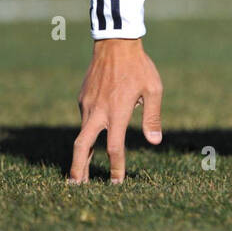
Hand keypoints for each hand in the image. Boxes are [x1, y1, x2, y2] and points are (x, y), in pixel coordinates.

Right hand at [69, 38, 162, 184]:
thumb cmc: (139, 66)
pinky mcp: (82, 98)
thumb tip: (154, 141)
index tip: (117, 182)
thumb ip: (151, 117)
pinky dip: (87, 131)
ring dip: (81, 154)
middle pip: (82, 147)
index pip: (114, 147)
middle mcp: (98, 111)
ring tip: (80, 172)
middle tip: (77, 187)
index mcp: (117, 111)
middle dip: (78, 169)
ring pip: (82, 134)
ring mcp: (87, 104)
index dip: (116, 167)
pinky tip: (93, 136)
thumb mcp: (153, 90)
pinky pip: (85, 118)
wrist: (115, 43)